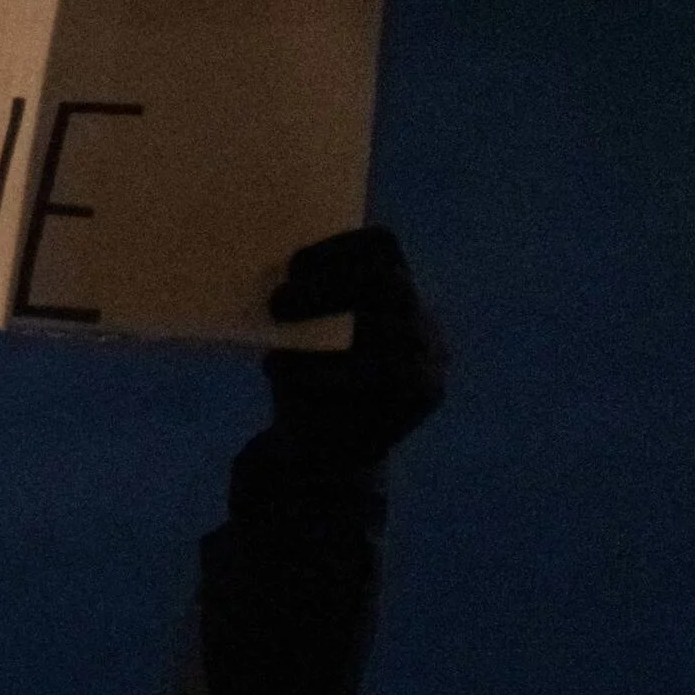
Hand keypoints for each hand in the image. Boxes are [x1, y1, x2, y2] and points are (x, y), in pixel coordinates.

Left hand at [262, 226, 445, 467]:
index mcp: (390, 288)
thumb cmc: (301, 378)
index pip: (381, 244)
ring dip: (327, 337)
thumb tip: (264, 270)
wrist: (318, 450)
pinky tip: (287, 375)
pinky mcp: (425, 394)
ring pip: (395, 331)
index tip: (293, 264)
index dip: (338, 246)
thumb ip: (296, 303)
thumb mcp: (295, 336)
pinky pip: (386, 377)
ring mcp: (430, 355)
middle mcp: (418, 315)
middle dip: (330, 288)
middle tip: (277, 304)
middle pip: (390, 282)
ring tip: (274, 354)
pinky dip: (328, 374)